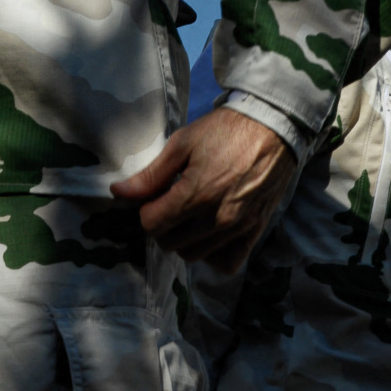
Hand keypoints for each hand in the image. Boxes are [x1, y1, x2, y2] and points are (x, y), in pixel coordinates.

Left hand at [109, 106, 299, 265]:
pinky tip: (209, 234)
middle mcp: (217, 217)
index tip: (155, 196)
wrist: (273, 127)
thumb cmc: (225, 130)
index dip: (146, 210)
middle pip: (170, 243)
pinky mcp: (255, 231)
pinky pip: (227, 263)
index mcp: (196, 193)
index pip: (153, 224)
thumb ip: (151, 175)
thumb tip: (117, 193)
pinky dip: (213, 255)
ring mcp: (239, 228)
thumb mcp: (183, 143)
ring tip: (189, 216)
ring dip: (183, 240)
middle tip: (169, 204)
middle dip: (162, 225)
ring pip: (194, 255)